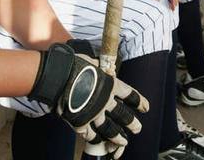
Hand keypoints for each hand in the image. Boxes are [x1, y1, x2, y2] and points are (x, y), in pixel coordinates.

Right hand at [29, 43, 148, 158]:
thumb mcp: (91, 62)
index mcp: (111, 85)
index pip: (130, 95)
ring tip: (123, 142)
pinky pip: (89, 135)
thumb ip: (97, 67)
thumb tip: (98, 64)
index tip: (145, 108)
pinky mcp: (80, 123)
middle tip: (138, 129)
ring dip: (118, 137)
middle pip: (123, 116)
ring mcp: (93, 113)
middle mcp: (105, 101)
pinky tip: (98, 141)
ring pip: (109, 130)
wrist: (58, 75)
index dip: (139, 102)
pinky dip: (94, 139)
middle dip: (132, 124)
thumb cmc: (73, 65)